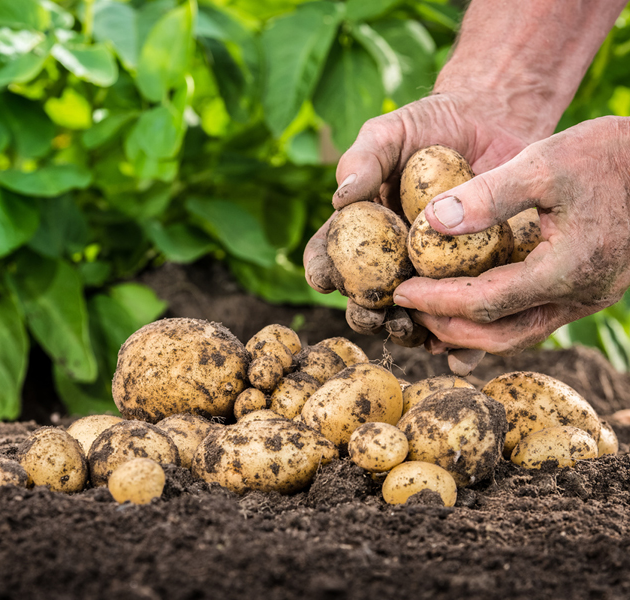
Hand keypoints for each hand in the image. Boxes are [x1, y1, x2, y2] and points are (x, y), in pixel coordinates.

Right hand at [304, 92, 531, 372]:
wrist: (493, 121)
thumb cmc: (429, 124)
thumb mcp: (389, 132)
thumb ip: (362, 160)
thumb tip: (339, 198)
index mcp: (363, 230)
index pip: (331, 255)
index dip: (322, 270)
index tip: (324, 279)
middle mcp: (393, 258)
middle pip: (368, 297)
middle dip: (364, 314)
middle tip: (370, 314)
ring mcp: (434, 273)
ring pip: (413, 315)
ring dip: (406, 331)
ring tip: (410, 330)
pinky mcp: (476, 278)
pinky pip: (465, 316)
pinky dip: (460, 342)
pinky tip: (457, 351)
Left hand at [393, 116, 629, 354]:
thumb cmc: (608, 154)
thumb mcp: (544, 162)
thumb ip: (488, 195)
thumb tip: (430, 222)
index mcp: (567, 270)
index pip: (485, 303)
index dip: (437, 301)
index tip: (400, 292)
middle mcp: (579, 296)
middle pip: (499, 335)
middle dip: (447, 327)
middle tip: (408, 310)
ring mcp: (586, 298)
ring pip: (518, 334)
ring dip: (470, 331)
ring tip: (429, 315)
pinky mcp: (586, 290)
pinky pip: (532, 318)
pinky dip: (495, 319)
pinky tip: (466, 303)